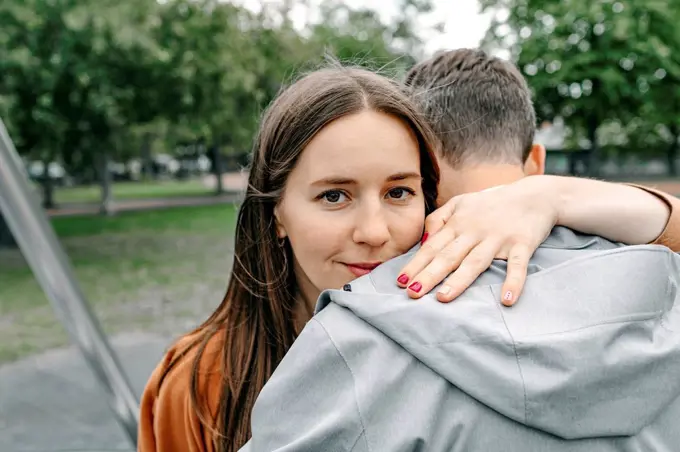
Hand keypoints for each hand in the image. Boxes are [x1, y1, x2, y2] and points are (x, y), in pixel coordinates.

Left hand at [397, 178, 559, 305]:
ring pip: (476, 262)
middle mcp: (475, 231)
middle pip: (448, 256)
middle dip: (429, 275)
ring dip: (459, 280)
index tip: (400, 281)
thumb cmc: (492, 203)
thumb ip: (439, 219)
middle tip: (412, 293)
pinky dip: (513, 281)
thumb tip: (423, 242)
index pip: (432, 247)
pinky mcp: (522, 244)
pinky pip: (517, 265)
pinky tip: (507, 299)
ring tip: (443, 298)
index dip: (416, 264)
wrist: (534, 194)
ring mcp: (498, 238)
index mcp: (458, 223)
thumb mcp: (461, 202)